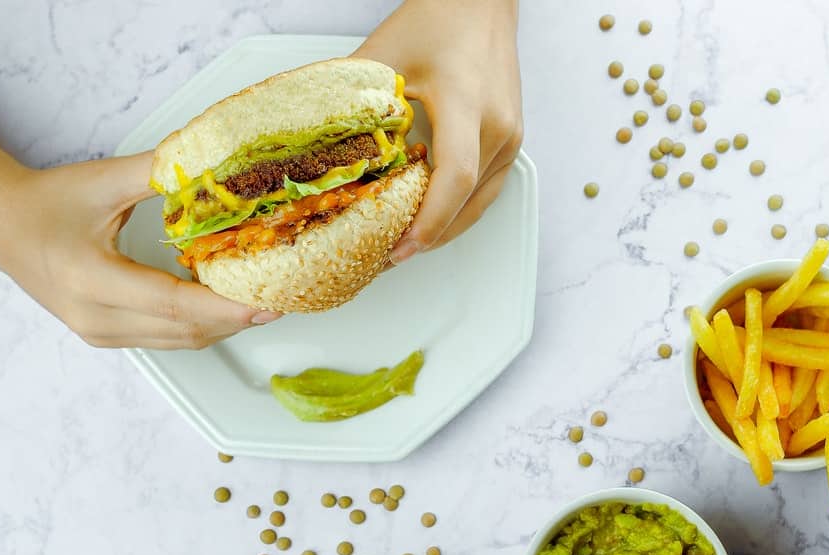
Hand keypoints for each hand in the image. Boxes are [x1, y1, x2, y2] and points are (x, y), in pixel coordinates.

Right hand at [0, 153, 280, 348]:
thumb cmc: (46, 201)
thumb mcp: (103, 181)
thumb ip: (159, 172)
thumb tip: (211, 161)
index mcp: (92, 280)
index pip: (174, 304)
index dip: (226, 307)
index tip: (267, 300)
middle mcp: (95, 317)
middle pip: (184, 331)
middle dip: (235, 318)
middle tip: (278, 298)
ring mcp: (98, 334)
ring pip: (178, 341)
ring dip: (221, 325)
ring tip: (259, 301)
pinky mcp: (103, 337)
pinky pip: (164, 339)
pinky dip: (198, 325)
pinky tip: (222, 305)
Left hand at [354, 0, 522, 261]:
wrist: (481, 3)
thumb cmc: (436, 20)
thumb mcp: (384, 57)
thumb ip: (354, 104)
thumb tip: (315, 147)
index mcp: (467, 102)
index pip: (454, 176)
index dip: (429, 220)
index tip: (401, 247)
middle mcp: (498, 126)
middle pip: (467, 201)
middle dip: (429, 236)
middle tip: (388, 256)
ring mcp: (511, 136)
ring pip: (479, 203)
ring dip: (444, 229)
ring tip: (405, 244)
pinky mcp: (513, 140)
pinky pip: (487, 190)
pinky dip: (459, 210)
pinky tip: (430, 220)